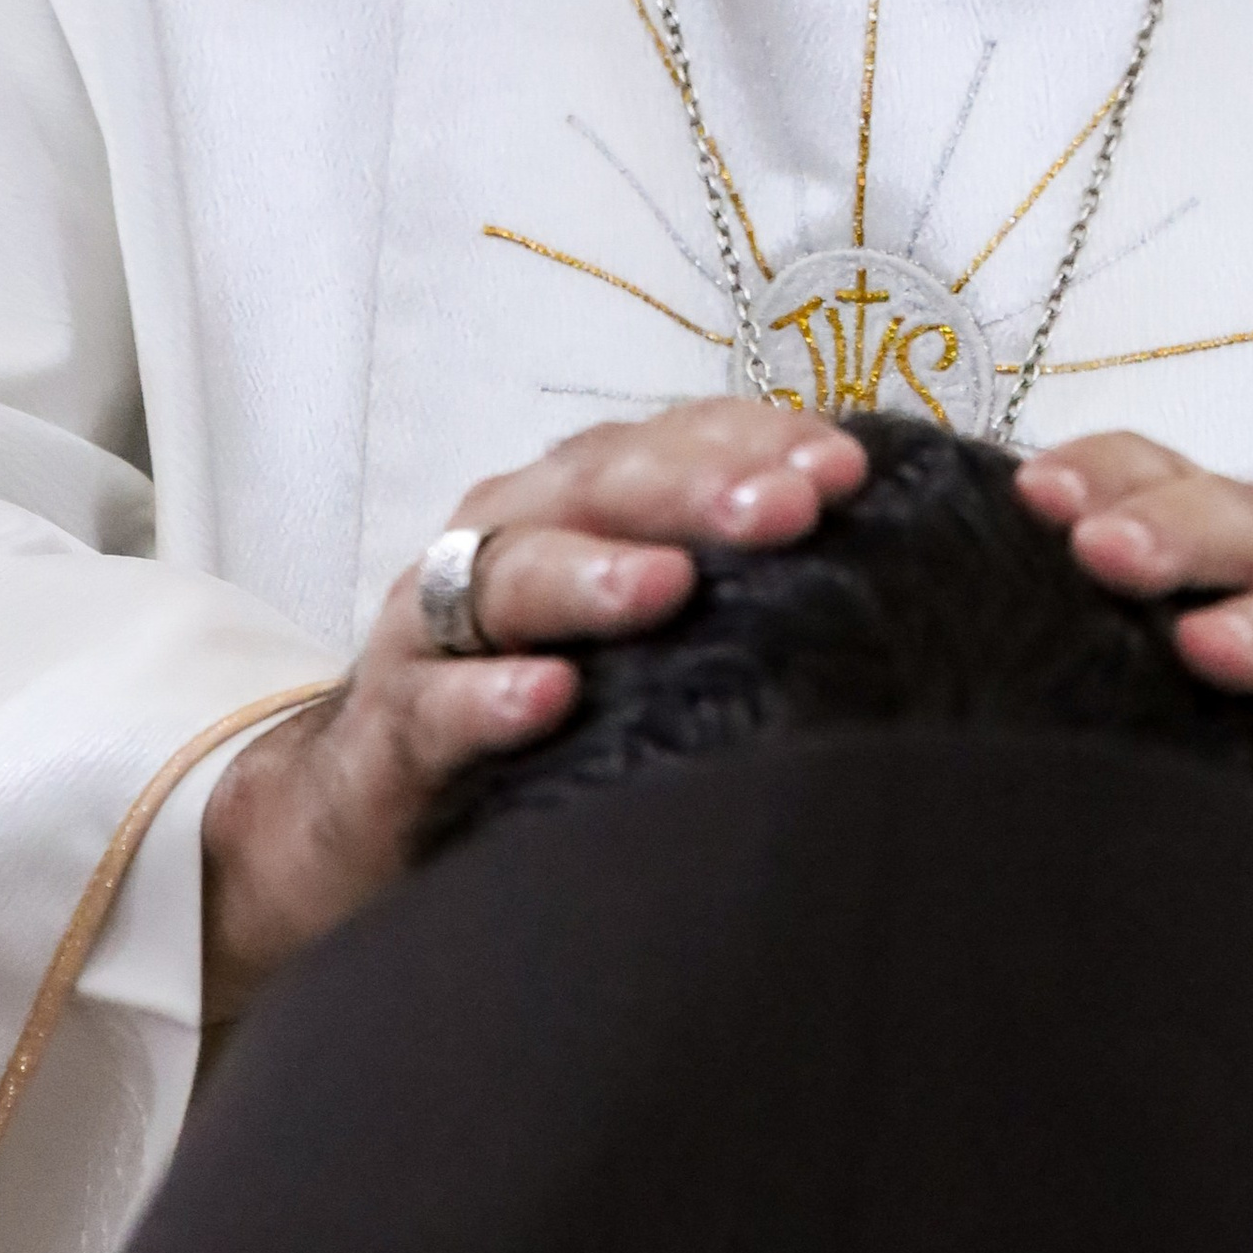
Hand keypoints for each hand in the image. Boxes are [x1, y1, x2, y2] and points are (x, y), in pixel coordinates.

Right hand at [201, 402, 864, 1020]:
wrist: (361, 812)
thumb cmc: (540, 702)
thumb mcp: (639, 631)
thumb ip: (733, 586)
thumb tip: (891, 568)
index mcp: (578, 500)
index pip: (675, 440)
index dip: (758, 442)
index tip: (848, 469)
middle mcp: (506, 536)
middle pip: (601, 486)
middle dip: (699, 489)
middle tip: (791, 508)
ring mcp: (436, 629)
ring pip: (510, 572)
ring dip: (593, 574)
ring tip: (670, 586)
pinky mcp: (389, 730)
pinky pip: (434, 703)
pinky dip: (488, 696)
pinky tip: (549, 698)